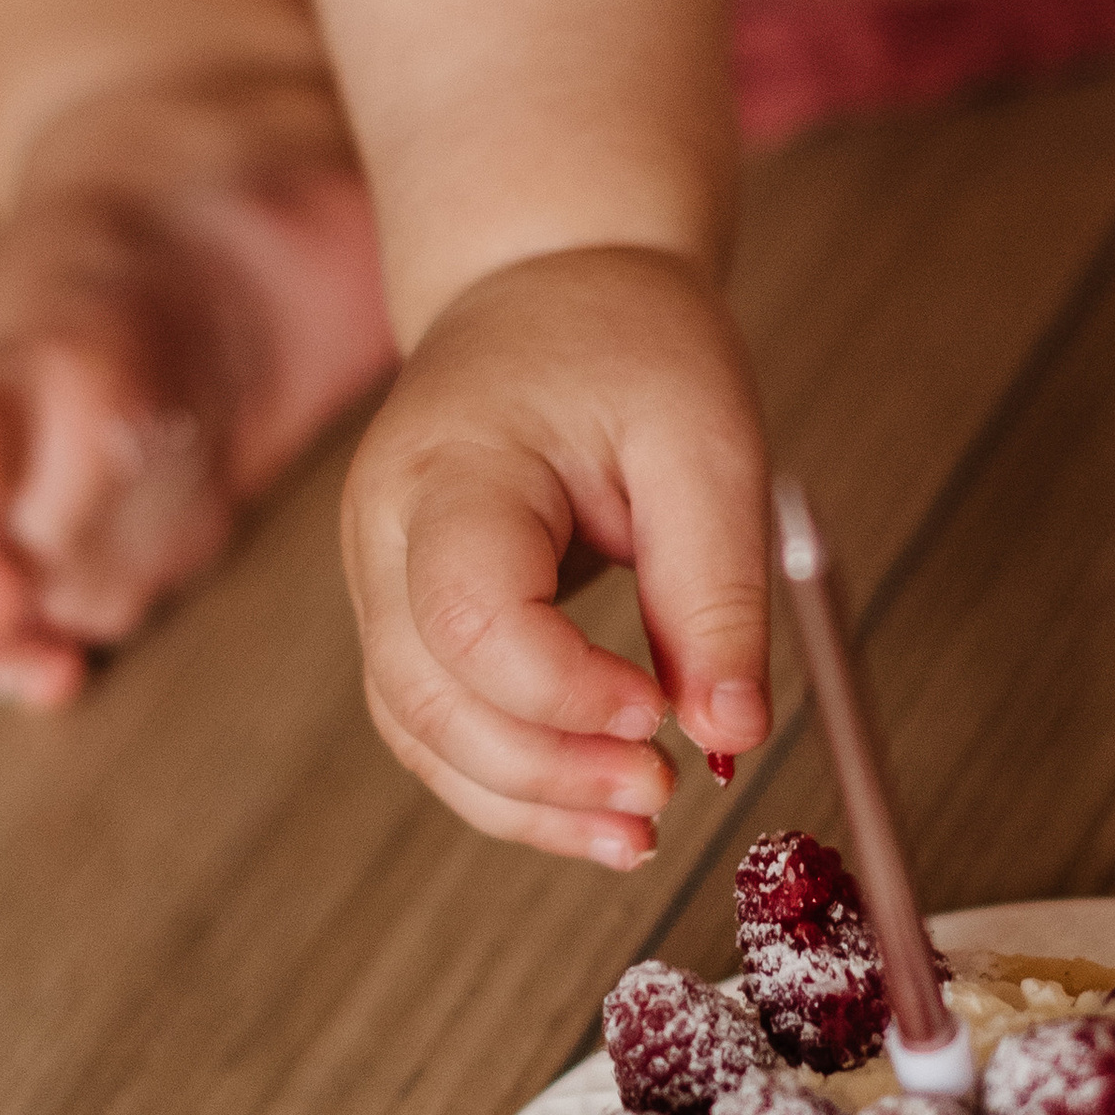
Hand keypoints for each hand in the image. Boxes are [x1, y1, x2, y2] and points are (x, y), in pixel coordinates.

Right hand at [342, 244, 769, 861]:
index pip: (468, 612)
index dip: (559, 688)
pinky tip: (596, 806)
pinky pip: (439, 726)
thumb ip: (717, 589)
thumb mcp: (706, 441)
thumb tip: (732, 735)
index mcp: (450, 467)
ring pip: (421, 732)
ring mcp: (382, 581)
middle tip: (661, 794)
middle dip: (543, 771)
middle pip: (427, 695)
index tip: (659, 713)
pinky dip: (512, 782)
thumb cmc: (624, 342)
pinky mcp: (410, 617)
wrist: (550, 284)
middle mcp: (386, 533)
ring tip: (638, 829)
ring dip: (524, 801)